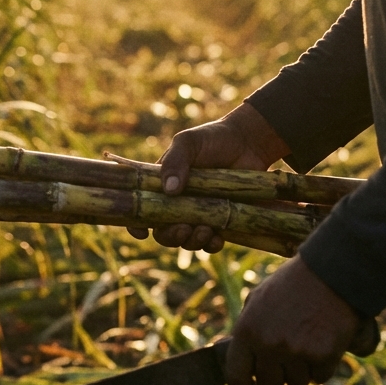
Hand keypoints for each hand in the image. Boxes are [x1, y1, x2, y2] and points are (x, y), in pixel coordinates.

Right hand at [128, 102, 290, 251]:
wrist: (249, 142)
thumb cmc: (213, 139)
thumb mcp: (188, 143)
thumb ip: (174, 161)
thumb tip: (169, 191)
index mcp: (161, 186)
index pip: (141, 210)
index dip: (136, 225)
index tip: (142, 233)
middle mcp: (177, 204)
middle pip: (163, 232)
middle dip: (170, 236)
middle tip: (184, 229)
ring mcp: (199, 215)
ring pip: (187, 240)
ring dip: (192, 241)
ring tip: (206, 229)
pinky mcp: (221, 222)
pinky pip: (211, 243)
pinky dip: (212, 245)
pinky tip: (218, 238)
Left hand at [225, 255, 363, 384]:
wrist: (329, 273)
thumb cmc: (290, 286)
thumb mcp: (257, 301)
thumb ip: (247, 331)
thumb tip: (239, 357)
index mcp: (246, 331)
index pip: (236, 378)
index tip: (252, 384)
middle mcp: (268, 345)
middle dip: (277, 377)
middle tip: (286, 360)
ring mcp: (296, 352)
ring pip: (297, 383)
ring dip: (302, 371)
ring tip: (306, 344)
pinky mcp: (323, 355)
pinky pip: (320, 377)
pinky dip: (322, 366)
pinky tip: (323, 343)